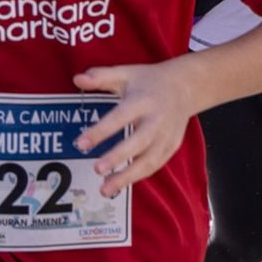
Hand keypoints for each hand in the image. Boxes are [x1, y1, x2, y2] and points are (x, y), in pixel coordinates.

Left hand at [73, 61, 201, 197]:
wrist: (184, 87)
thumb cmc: (148, 81)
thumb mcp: (125, 73)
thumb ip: (100, 77)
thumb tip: (77, 78)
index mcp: (143, 100)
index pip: (120, 117)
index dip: (101, 131)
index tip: (80, 144)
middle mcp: (157, 119)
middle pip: (139, 141)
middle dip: (118, 157)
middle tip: (97, 169)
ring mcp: (167, 135)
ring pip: (149, 160)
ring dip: (128, 175)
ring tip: (105, 188)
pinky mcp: (172, 146)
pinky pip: (155, 165)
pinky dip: (139, 176)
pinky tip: (120, 183)